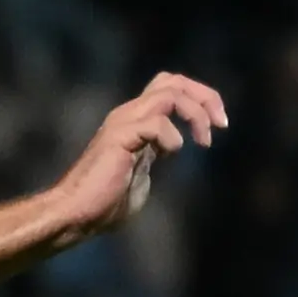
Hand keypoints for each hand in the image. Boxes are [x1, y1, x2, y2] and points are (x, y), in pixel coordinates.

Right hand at [47, 71, 227, 240]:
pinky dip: (172, 137)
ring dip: (196, 113)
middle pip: (173, 81)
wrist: (77, 216)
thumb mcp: (143, 173)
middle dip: (205, 97)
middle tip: (220, 125)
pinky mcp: (119, 137)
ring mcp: (122, 123)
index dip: (200, 99)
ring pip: (170, 93)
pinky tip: (171, 154)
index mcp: (134, 120)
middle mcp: (128, 114)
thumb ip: (156, 155)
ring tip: (204, 140)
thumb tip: (172, 147)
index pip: (171, 88)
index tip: (217, 128)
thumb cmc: (104, 204)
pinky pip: (156, 122)